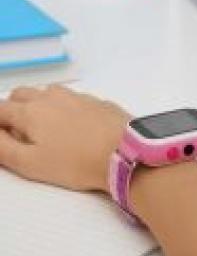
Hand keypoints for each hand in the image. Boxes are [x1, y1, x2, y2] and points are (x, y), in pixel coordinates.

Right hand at [0, 86, 129, 193]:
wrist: (125, 153)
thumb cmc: (75, 163)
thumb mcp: (30, 163)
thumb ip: (2, 148)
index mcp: (30, 111)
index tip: (4, 138)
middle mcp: (51, 97)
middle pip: (21, 94)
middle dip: (13, 109)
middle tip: (20, 134)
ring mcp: (76, 96)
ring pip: (48, 92)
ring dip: (40, 104)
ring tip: (48, 128)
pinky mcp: (97, 101)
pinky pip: (73, 98)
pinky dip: (65, 107)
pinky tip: (77, 126)